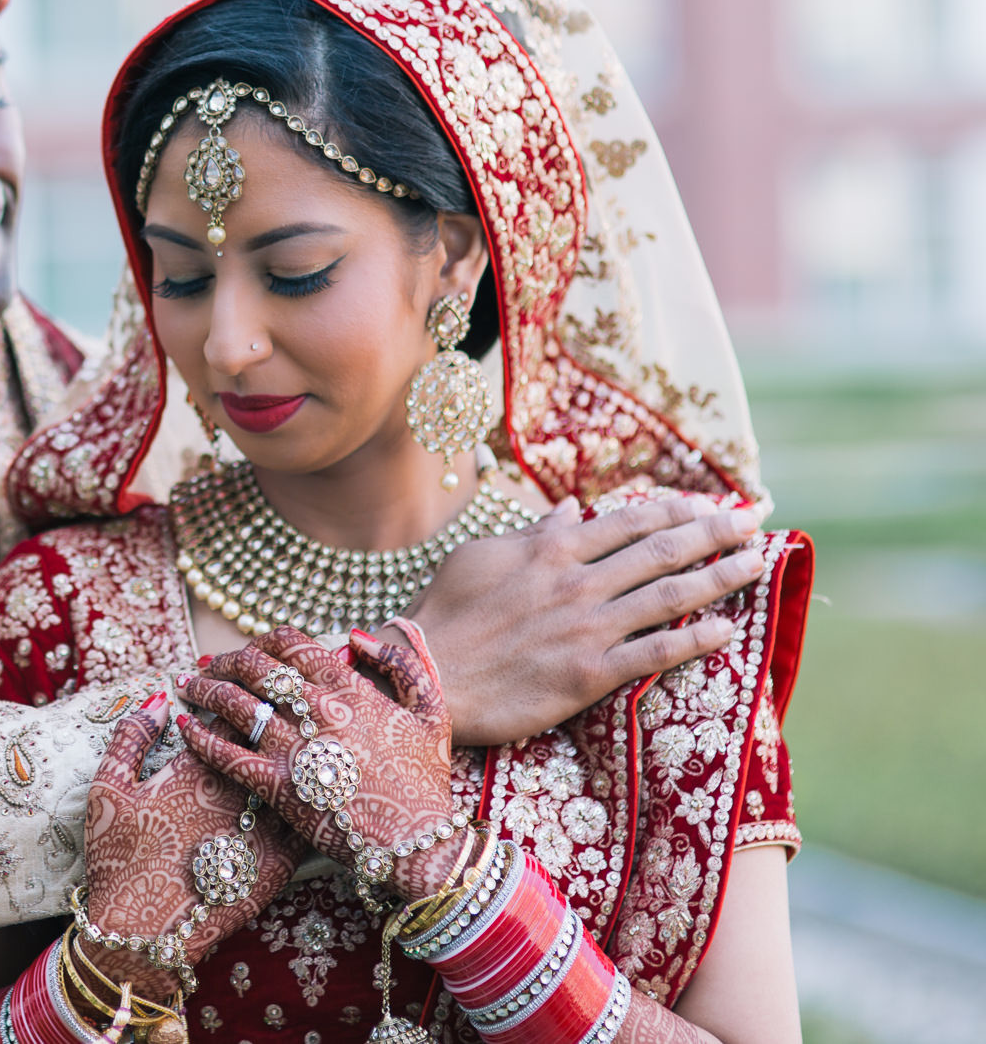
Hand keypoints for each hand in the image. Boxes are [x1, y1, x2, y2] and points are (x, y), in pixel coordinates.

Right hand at [81, 693, 301, 997]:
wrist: (142, 932)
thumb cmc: (119, 858)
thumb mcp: (108, 789)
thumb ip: (130, 736)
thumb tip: (159, 699)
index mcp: (195, 768)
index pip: (230, 714)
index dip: (234, 698)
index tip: (232, 696)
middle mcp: (235, 793)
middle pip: (266, 739)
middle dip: (267, 720)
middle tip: (265, 714)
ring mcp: (261, 828)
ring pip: (291, 776)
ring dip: (291, 758)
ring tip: (288, 750)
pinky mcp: (279, 863)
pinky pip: (304, 820)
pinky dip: (305, 802)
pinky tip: (301, 796)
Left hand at [178, 630, 461, 902]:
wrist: (418, 844)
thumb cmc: (427, 782)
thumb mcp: (432, 712)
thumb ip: (404, 664)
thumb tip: (358, 636)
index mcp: (348, 687)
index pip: (290, 644)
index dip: (261, 640)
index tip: (249, 649)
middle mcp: (315, 709)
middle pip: (253, 666)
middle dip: (224, 661)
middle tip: (207, 667)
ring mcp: (293, 746)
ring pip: (232, 702)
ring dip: (204, 689)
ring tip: (189, 687)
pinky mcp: (275, 785)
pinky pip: (223, 752)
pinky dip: (197, 735)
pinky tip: (184, 727)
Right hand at [404, 494, 764, 746]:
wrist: (422, 675)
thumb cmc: (443, 613)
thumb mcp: (480, 557)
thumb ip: (533, 534)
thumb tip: (572, 511)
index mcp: (551, 548)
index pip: (630, 521)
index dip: (678, 510)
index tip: (711, 504)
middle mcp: (577, 581)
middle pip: (663, 550)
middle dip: (715, 533)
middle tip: (754, 523)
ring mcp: (586, 627)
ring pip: (669, 594)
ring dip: (721, 577)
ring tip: (757, 563)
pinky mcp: (588, 673)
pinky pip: (654, 651)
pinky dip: (695, 638)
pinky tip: (726, 630)